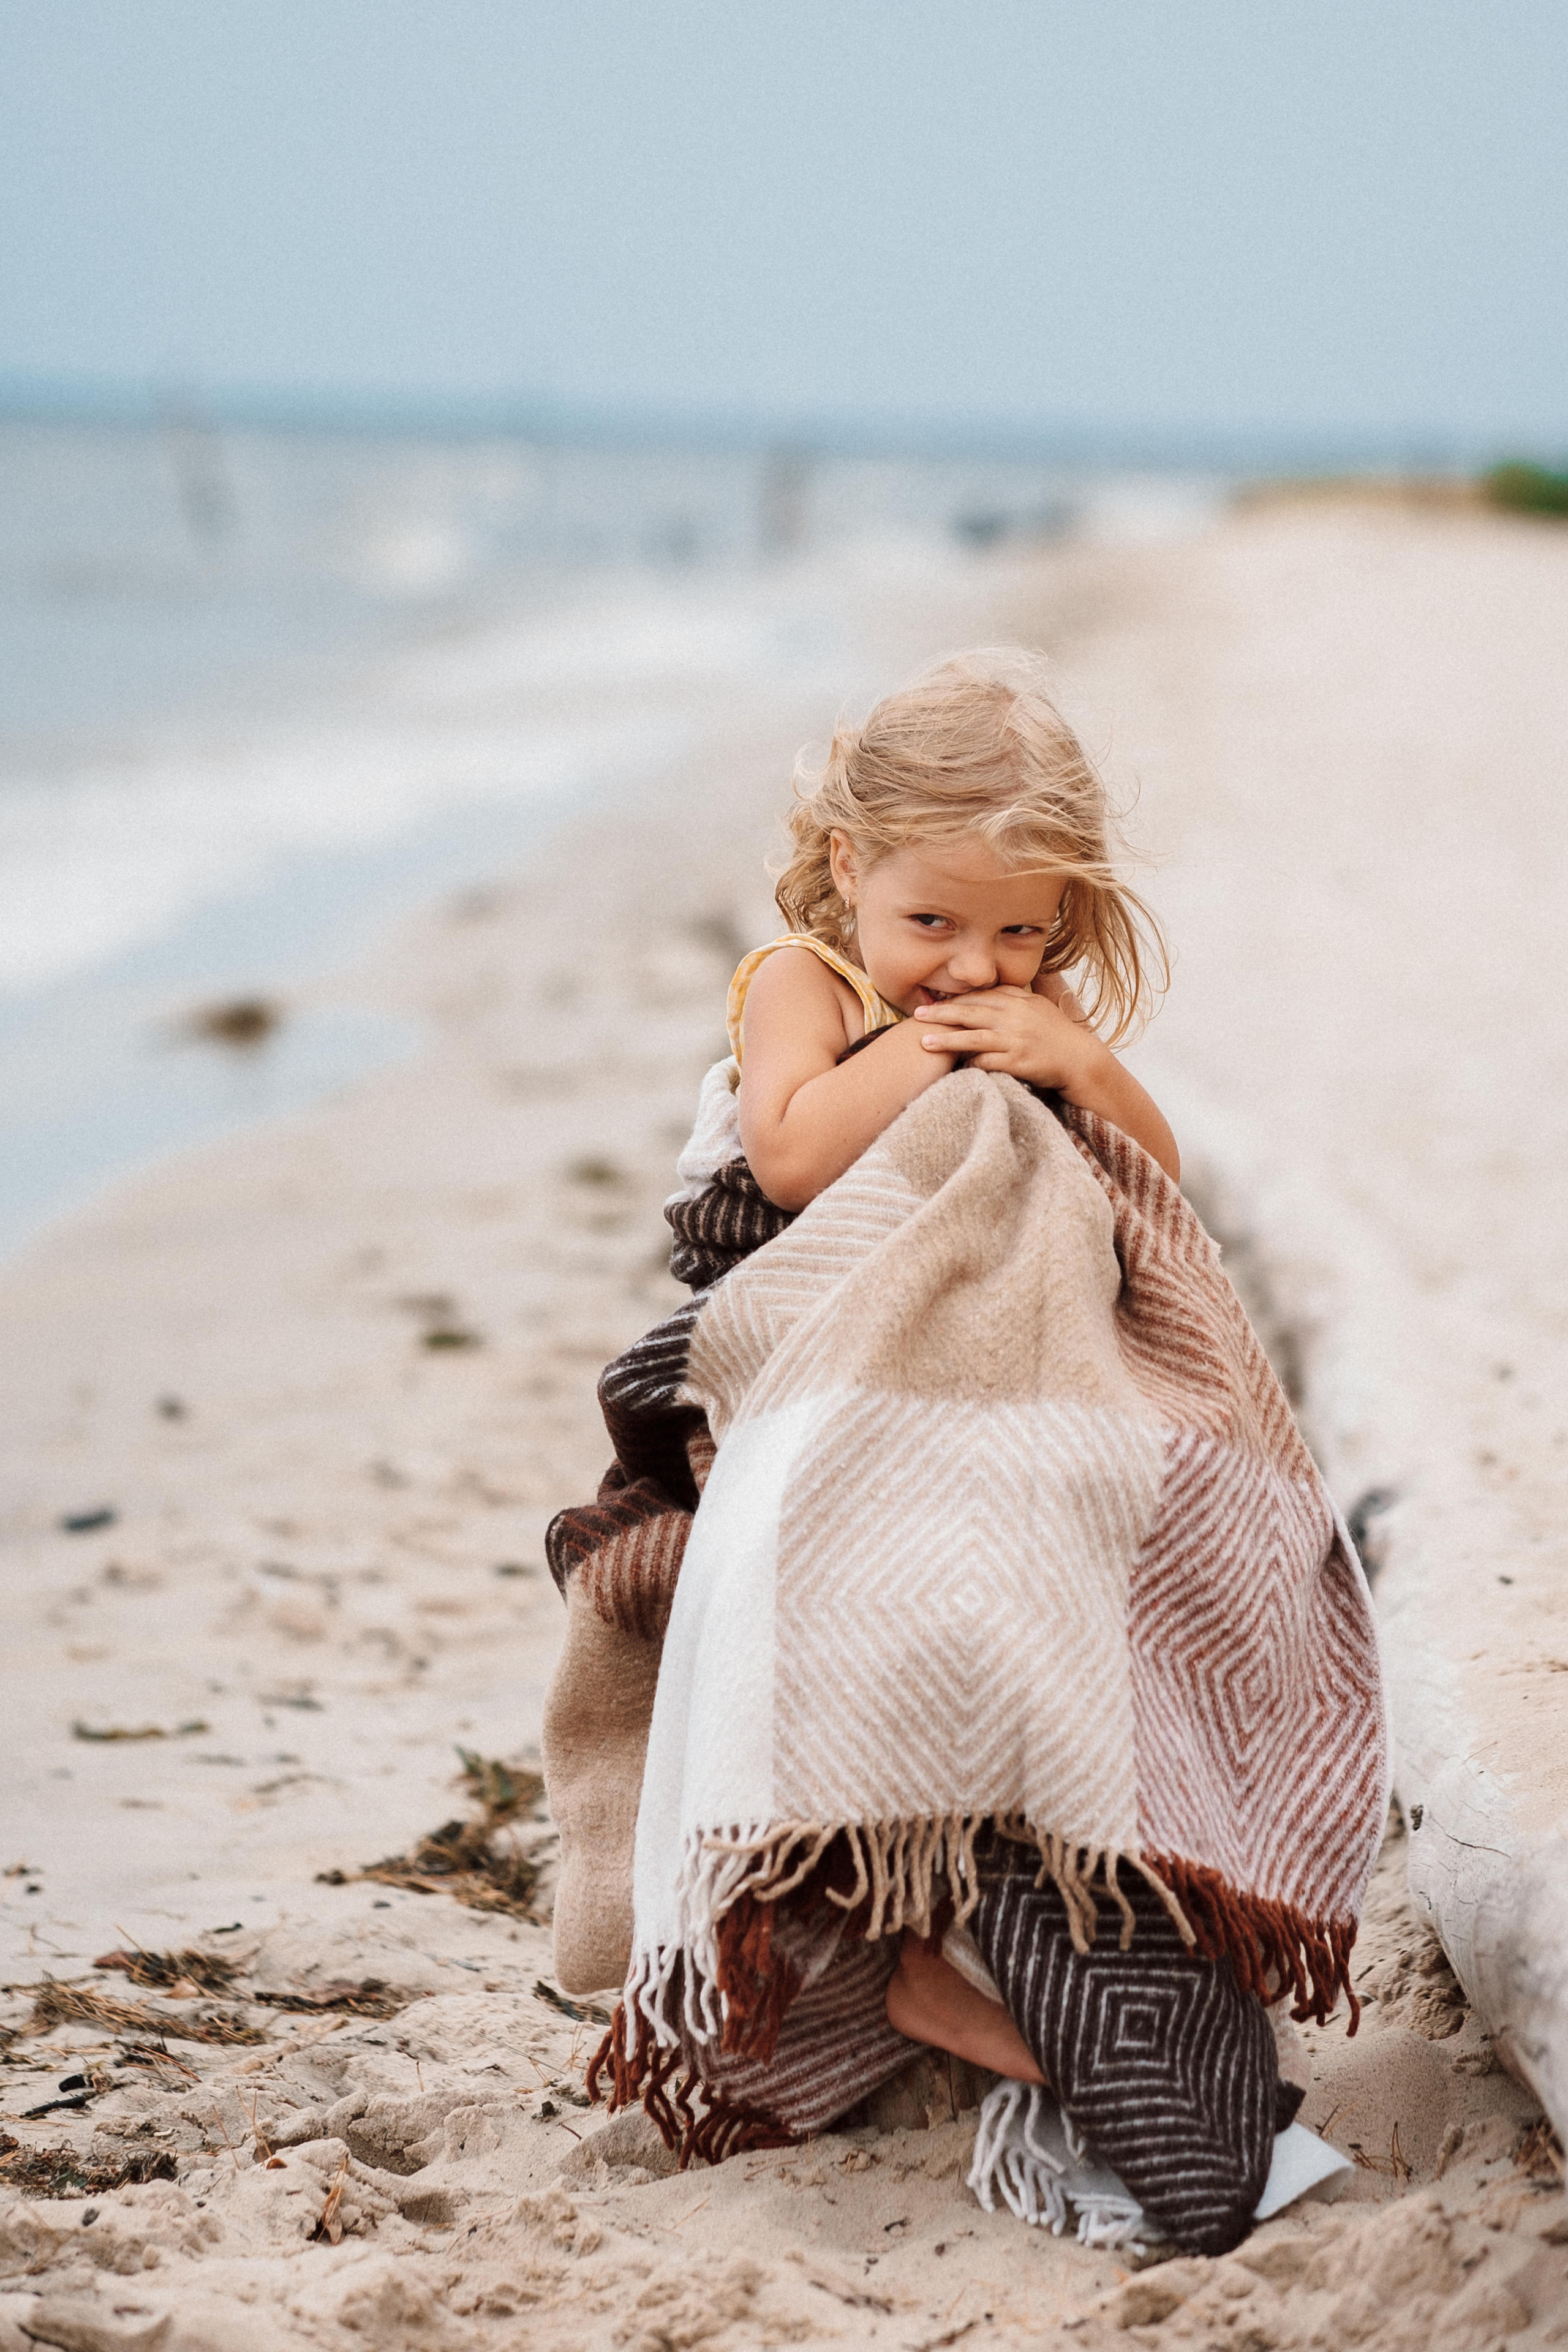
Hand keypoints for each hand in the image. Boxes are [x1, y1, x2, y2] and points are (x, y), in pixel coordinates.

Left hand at [911, 983, 1104, 1091]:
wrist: (1081, 1060)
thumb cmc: (1058, 1035)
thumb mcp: (1038, 1007)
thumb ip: (1015, 996)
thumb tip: (991, 990)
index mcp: (1018, 1002)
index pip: (980, 996)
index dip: (955, 999)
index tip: (934, 1001)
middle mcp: (1015, 1018)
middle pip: (970, 1012)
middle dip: (941, 1013)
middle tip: (917, 1014)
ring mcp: (1016, 1040)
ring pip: (973, 1037)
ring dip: (946, 1039)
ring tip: (923, 1041)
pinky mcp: (1019, 1061)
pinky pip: (987, 1062)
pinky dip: (970, 1064)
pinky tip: (955, 1066)